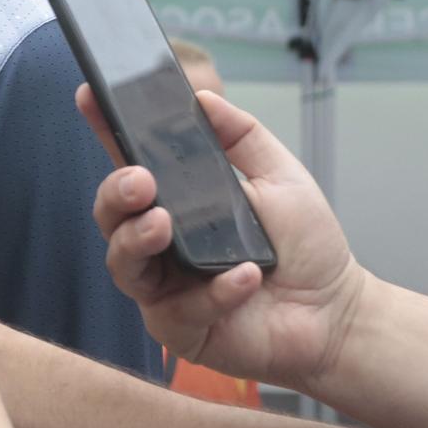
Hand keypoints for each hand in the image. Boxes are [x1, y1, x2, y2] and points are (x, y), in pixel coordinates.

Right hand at [77, 85, 368, 387]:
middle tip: (140, 181)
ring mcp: (163, 289)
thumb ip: (243, 136)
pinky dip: (214, 292)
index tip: (90, 96)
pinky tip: (245, 277)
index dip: (106, 130)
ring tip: (163, 224)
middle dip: (114, 194)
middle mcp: (159, 244)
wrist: (336, 313)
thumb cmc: (306, 248)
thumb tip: (204, 98)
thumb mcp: (281, 178)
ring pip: (123, 265)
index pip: (130, 162)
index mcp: (177, 202)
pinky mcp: (179, 330)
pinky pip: (179, 310)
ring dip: (136, 240)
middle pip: (110, 216)